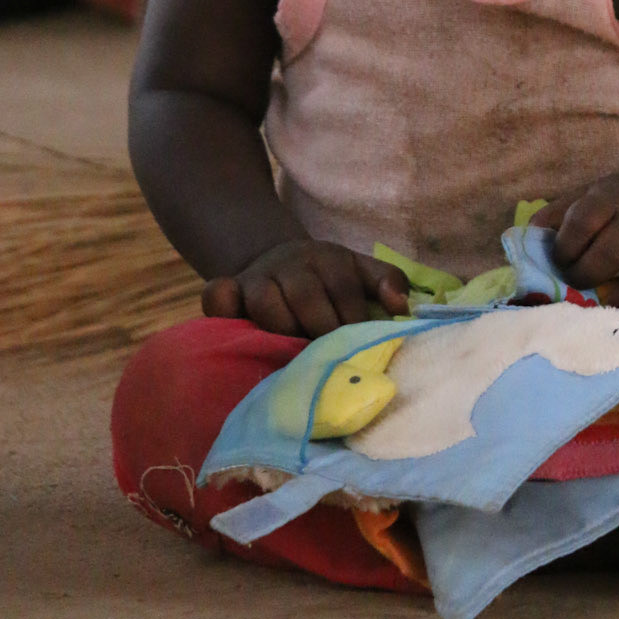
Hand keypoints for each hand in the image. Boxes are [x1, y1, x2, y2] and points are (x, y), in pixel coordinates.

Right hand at [202, 239, 408, 336]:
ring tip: (293, 355)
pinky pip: (218, 295)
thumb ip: (386, 281)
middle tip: (329, 359)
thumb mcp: (360, 270)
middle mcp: (292, 263)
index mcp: (329, 259)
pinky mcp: (228, 289)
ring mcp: (258, 277)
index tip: (361, 346)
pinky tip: (235, 326)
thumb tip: (401, 308)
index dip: (354, 318)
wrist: (279, 258)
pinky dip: (222, 308)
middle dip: (320, 328)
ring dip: (280, 328)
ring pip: (264, 299)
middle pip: (306, 294)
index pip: (345, 287)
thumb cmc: (328, 277)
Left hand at [534, 168, 618, 300]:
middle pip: (609, 254)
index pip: (581, 224)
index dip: (564, 249)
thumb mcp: (588, 194)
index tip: (559, 263)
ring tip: (602, 305)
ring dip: (618, 299)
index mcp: (611, 196)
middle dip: (585, 276)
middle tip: (575, 287)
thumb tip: (522, 249)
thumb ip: (554, 217)